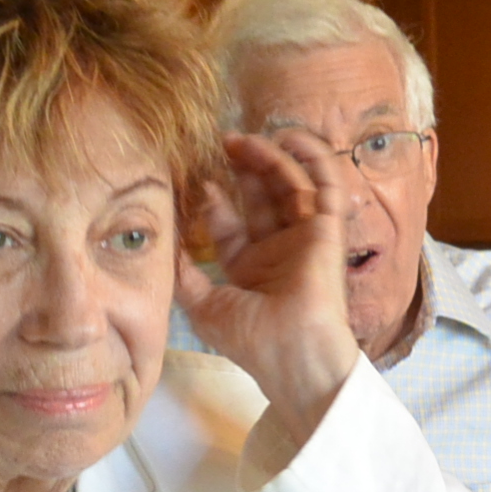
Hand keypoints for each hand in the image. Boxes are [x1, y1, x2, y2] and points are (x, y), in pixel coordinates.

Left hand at [176, 132, 361, 443]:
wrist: (291, 355)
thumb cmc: (252, 340)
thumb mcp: (203, 306)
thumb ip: (184, 274)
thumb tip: (162, 243)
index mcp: (252, 269)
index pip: (231, 223)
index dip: (213, 200)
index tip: (196, 180)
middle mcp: (280, 250)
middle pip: (261, 197)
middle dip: (242, 168)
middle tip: (222, 143)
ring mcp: (305, 238)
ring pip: (290, 185)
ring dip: (268, 157)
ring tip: (241, 139)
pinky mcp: (328, 230)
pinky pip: (326, 185)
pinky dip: (312, 158)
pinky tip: (288, 136)